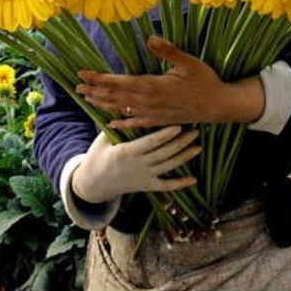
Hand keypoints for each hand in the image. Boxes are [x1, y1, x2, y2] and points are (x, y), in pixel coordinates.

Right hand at [71, 125, 200, 202]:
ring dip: (184, 157)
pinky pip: (165, 186)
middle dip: (180, 142)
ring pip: (168, 167)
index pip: (150, 143)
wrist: (93, 184)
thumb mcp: (103, 139)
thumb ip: (116, 125)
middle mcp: (138, 166)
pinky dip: (180, 184)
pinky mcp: (147, 186)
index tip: (178, 125)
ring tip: (198, 146)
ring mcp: (144, 177)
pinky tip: (194, 180)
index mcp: (126, 153)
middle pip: (163, 153)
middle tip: (195, 130)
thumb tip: (125, 104)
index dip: (165, 135)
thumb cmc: (98, 156)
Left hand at [75, 35, 264, 129]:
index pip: (119, 82)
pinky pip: (136, 123)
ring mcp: (153, 113)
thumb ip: (169, 50)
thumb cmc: (205, 81)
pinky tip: (110, 124)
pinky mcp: (159, 121)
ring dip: (103, 103)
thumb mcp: (189, 62)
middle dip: (95, 90)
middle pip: (116, 96)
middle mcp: (149, 102)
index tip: (83, 73)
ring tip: (86, 99)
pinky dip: (122, 123)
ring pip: (122, 109)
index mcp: (153, 86)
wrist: (219, 106)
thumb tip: (150, 38)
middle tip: (76, 86)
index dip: (100, 78)